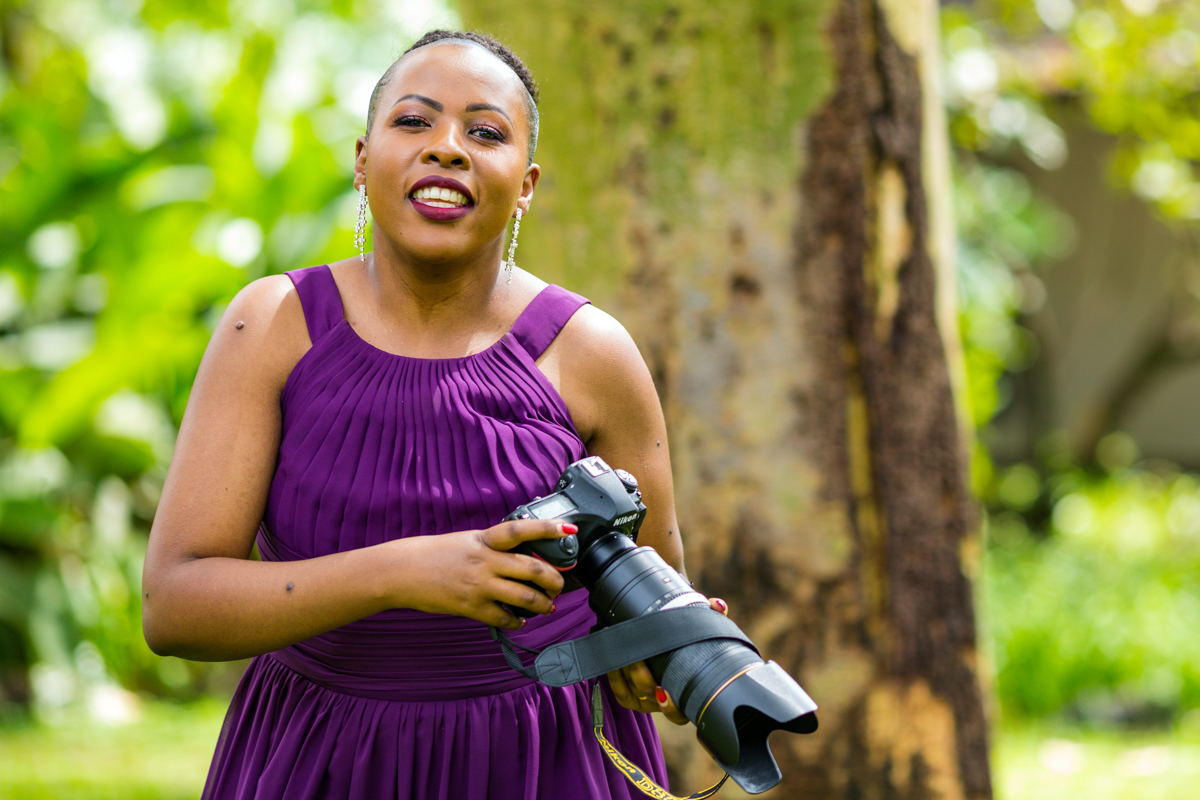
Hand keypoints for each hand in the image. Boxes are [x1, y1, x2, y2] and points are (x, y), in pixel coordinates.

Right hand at [393, 519, 573, 628]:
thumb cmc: (435, 554)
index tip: (569, 528)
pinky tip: (520, 620)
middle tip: (559, 585)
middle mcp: (485, 561)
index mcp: (485, 539)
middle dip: (554, 580)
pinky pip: (504, 618)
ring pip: (525, 597)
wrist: (402, 571)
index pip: (521, 530)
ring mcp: (479, 585)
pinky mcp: (471, 607)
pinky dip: (517, 621)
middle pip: (533, 569)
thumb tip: (522, 555)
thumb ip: (494, 547)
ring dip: (543, 604)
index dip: (547, 528)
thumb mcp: (468, 540)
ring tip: (547, 605)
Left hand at [605, 596, 728, 723]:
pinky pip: (620, 691)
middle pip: (651, 696)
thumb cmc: (694, 649)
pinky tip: (614, 655)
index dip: (670, 705)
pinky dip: (615, 675)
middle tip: (638, 654)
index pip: (679, 713)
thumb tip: (717, 605)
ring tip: (623, 646)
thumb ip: (712, 619)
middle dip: (642, 677)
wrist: (677, 652)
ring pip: (633, 691)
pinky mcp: (632, 697)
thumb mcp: (705, 635)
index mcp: (686, 697)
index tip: (663, 689)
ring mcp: (648, 700)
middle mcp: (666, 702)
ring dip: (626, 670)